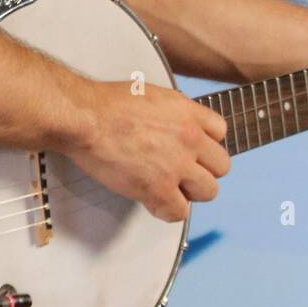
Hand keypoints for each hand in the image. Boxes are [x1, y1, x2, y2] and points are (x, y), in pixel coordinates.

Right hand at [65, 78, 229, 222]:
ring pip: (209, 191)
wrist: (86, 118)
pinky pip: (179, 212)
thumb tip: (174, 121)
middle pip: (221, 165)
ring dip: (190, 193)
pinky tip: (153, 201)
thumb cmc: (107, 104)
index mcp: (188, 112)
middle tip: (184, 173)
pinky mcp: (158, 188)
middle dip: (203, 170)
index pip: (221, 132)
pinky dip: (167, 210)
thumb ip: (172, 111)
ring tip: (170, 189)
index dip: (206, 144)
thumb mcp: (152, 94)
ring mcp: (176, 165)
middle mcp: (189, 138)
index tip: (194, 150)